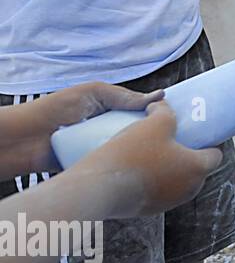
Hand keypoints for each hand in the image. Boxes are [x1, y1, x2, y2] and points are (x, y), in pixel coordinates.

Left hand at [12, 83, 162, 174]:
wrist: (26, 139)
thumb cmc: (55, 110)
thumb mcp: (93, 93)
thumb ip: (124, 95)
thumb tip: (160, 96)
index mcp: (110, 112)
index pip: (141, 115)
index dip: (160, 117)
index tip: (180, 120)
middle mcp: (109, 130)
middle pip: (140, 135)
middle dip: (156, 138)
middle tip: (176, 141)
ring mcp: (103, 149)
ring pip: (131, 152)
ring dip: (142, 154)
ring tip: (162, 157)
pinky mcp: (96, 165)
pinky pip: (116, 166)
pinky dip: (126, 168)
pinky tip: (141, 170)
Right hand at [71, 101, 222, 219]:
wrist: (99, 188)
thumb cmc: (133, 153)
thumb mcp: (155, 123)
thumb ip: (165, 111)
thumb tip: (163, 105)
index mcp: (198, 168)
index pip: (215, 155)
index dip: (207, 142)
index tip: (194, 133)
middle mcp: (190, 189)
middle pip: (196, 168)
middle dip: (186, 154)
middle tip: (170, 139)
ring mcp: (170, 202)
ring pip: (177, 180)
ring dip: (169, 168)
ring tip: (150, 152)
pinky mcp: (150, 209)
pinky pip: (158, 190)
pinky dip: (153, 180)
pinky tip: (137, 168)